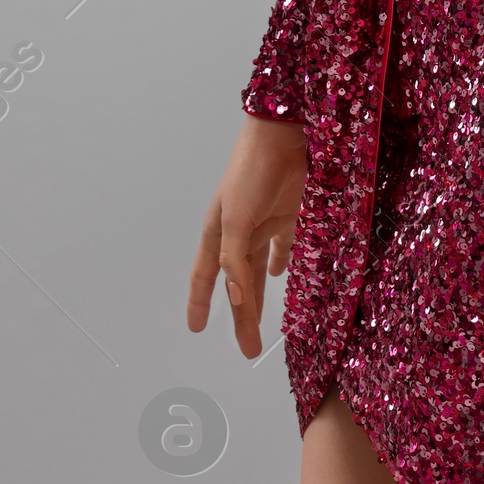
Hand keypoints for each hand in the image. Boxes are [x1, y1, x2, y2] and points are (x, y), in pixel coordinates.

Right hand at [187, 114, 307, 357]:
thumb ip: (234, 258)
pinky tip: (280, 274)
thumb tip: (235, 297)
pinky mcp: (287, 214)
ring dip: (258, 296)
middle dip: (240, 315)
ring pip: (257, 271)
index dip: (199, 301)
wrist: (282, 135)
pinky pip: (282, 245)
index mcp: (218, 233)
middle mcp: (237, 232)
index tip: (195, 328)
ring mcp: (262, 224)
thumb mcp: (235, 219)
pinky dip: (280, 261)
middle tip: (246, 348)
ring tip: (260, 324)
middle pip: (236, 282)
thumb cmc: (250, 174)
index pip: (205, 276)